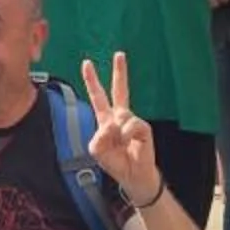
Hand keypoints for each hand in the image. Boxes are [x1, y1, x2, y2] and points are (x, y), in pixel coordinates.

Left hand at [81, 55, 158, 206]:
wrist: (134, 176)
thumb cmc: (116, 163)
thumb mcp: (97, 151)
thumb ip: (98, 136)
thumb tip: (113, 123)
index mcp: (106, 120)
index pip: (98, 97)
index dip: (92, 81)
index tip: (87, 63)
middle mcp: (119, 117)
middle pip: (119, 90)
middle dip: (120, 72)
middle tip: (119, 54)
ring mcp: (132, 121)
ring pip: (119, 117)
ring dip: (117, 136)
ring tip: (121, 147)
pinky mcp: (143, 127)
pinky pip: (130, 125)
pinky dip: (127, 136)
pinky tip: (130, 144)